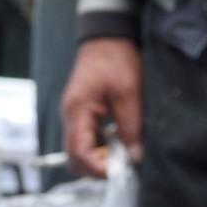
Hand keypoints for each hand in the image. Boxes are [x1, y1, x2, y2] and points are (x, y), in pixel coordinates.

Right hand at [62, 37, 142, 175]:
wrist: (108, 35)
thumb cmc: (116, 58)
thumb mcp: (129, 93)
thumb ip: (131, 127)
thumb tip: (135, 157)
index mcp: (77, 112)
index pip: (78, 153)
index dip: (98, 168)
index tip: (120, 172)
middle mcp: (71, 117)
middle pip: (75, 157)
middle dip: (98, 166)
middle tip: (125, 163)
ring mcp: (76, 116)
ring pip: (82, 150)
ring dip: (102, 156)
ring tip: (126, 151)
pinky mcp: (84, 113)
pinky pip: (89, 138)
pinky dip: (103, 144)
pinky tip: (122, 138)